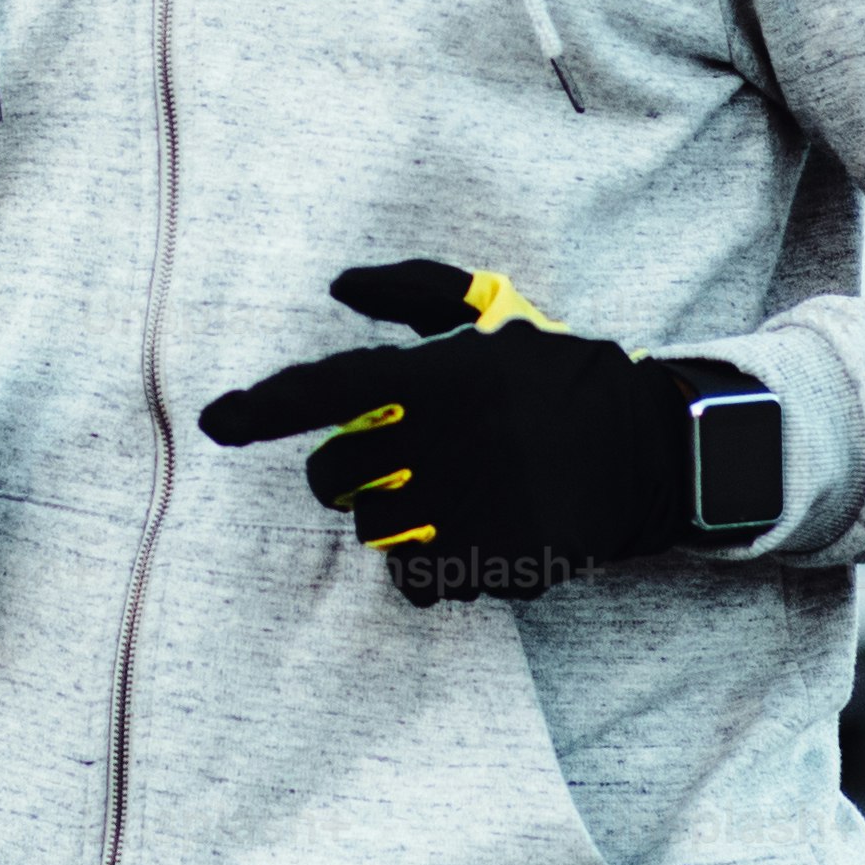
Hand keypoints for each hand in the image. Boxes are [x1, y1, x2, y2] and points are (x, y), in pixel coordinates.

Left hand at [197, 260, 730, 606]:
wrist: (651, 445)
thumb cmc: (559, 373)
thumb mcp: (496, 311)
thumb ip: (413, 291)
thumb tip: (339, 283)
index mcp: (440, 374)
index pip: (329, 389)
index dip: (264, 407)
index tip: (213, 422)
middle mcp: (448, 438)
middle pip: (338, 476)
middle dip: (338, 477)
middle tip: (373, 470)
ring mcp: (471, 503)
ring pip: (374, 532)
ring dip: (386, 523)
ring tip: (430, 502)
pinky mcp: (497, 559)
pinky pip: (419, 581)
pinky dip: (424, 570)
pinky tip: (458, 543)